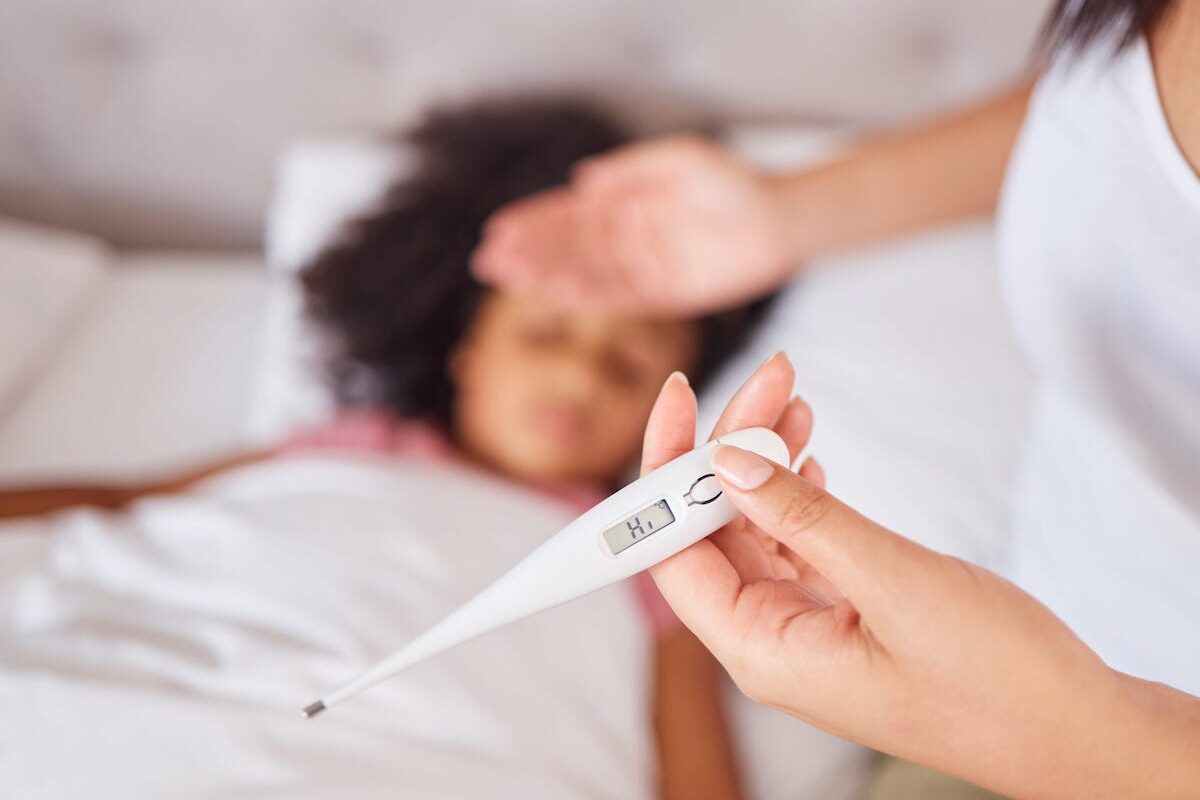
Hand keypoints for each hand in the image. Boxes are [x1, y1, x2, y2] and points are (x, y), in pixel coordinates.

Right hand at [472, 135, 796, 315]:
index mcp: (625, 202)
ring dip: (546, 276)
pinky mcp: (662, 297)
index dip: (533, 222)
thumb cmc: (734, 184)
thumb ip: (634, 170)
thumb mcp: (683, 161)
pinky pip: (617, 299)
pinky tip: (557, 295)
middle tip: (487, 261)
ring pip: (584, 274)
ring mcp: (641, 268)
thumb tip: (582, 182)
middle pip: (567, 247)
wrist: (779, 223)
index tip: (498, 230)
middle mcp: (626, 237)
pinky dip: (587, 297)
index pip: (569, 214)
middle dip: (527, 253)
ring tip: (510, 279)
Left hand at [641, 354, 1191, 799]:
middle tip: (775, 377)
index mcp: (760, 651)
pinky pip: (794, 541)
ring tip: (791, 399)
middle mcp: (768, 640)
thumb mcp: (894, 582)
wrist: (1075, 731)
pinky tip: (808, 453)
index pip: (673, 552)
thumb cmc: (995, 680)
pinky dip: (796, 491)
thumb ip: (805, 517)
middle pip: (712, 528)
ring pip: (754, 527)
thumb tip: (728, 459)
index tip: (683, 398)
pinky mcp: (840, 611)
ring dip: (764, 461)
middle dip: (730, 447)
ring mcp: (803, 625)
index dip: (666, 473)